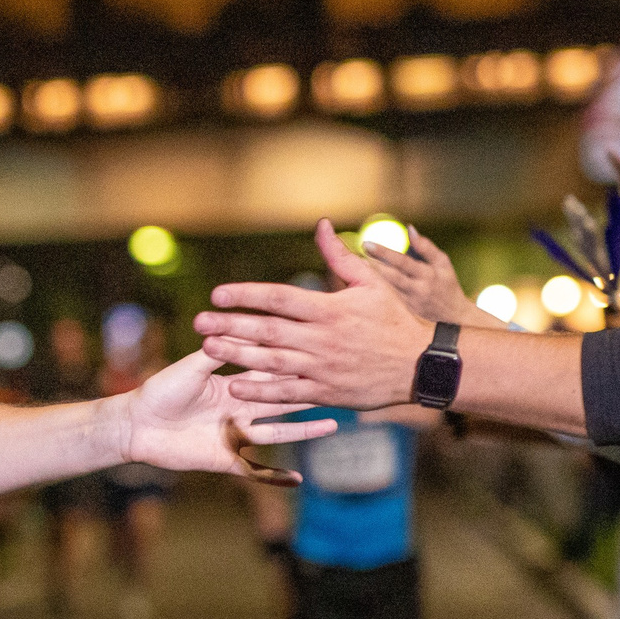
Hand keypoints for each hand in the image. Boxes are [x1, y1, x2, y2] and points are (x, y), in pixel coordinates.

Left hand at [116, 353, 335, 483]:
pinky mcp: (224, 459)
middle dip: (310, 394)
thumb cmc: (160, 391)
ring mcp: (234, 436)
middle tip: (342, 385)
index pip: (271, 374)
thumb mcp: (193, 367)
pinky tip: (300, 478)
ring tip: (334, 423)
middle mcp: (238, 410)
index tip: (324, 353)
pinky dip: (276, 476)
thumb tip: (246, 327)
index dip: (296, 366)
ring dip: (305, 430)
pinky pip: (255, 470)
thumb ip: (220, 351)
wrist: (136, 425)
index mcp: (233, 386)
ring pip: (278, 432)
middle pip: (282, 401)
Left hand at [194, 222, 437, 412]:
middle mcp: (323, 338)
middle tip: (198, 321)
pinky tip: (234, 386)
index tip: (217, 293)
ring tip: (207, 347)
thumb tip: (321, 225)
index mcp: (331, 309)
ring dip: (238, 355)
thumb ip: (340, 257)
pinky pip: (288, 393)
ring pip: (273, 361)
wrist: (421, 365)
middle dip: (231, 324)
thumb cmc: (394, 320)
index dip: (247, 294)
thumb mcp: (372, 284)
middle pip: (268, 329)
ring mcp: (323, 367)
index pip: (280, 298)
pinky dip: (261, 391)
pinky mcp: (326, 392)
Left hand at [353, 224, 486, 329]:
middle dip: (368, 267)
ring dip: (364, 281)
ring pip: (381, 292)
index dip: (384, 253)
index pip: (402, 262)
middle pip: (388, 277)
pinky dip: (366, 296)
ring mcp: (405, 306)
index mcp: (426, 275)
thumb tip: (409, 228)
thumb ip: (426, 247)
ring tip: (346, 270)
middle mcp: (414, 290)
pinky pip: (379, 304)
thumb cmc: (446, 287)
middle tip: (348, 256)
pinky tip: (351, 290)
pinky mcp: (398, 318)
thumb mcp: (442, 265)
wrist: (453, 322)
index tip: (365, 243)